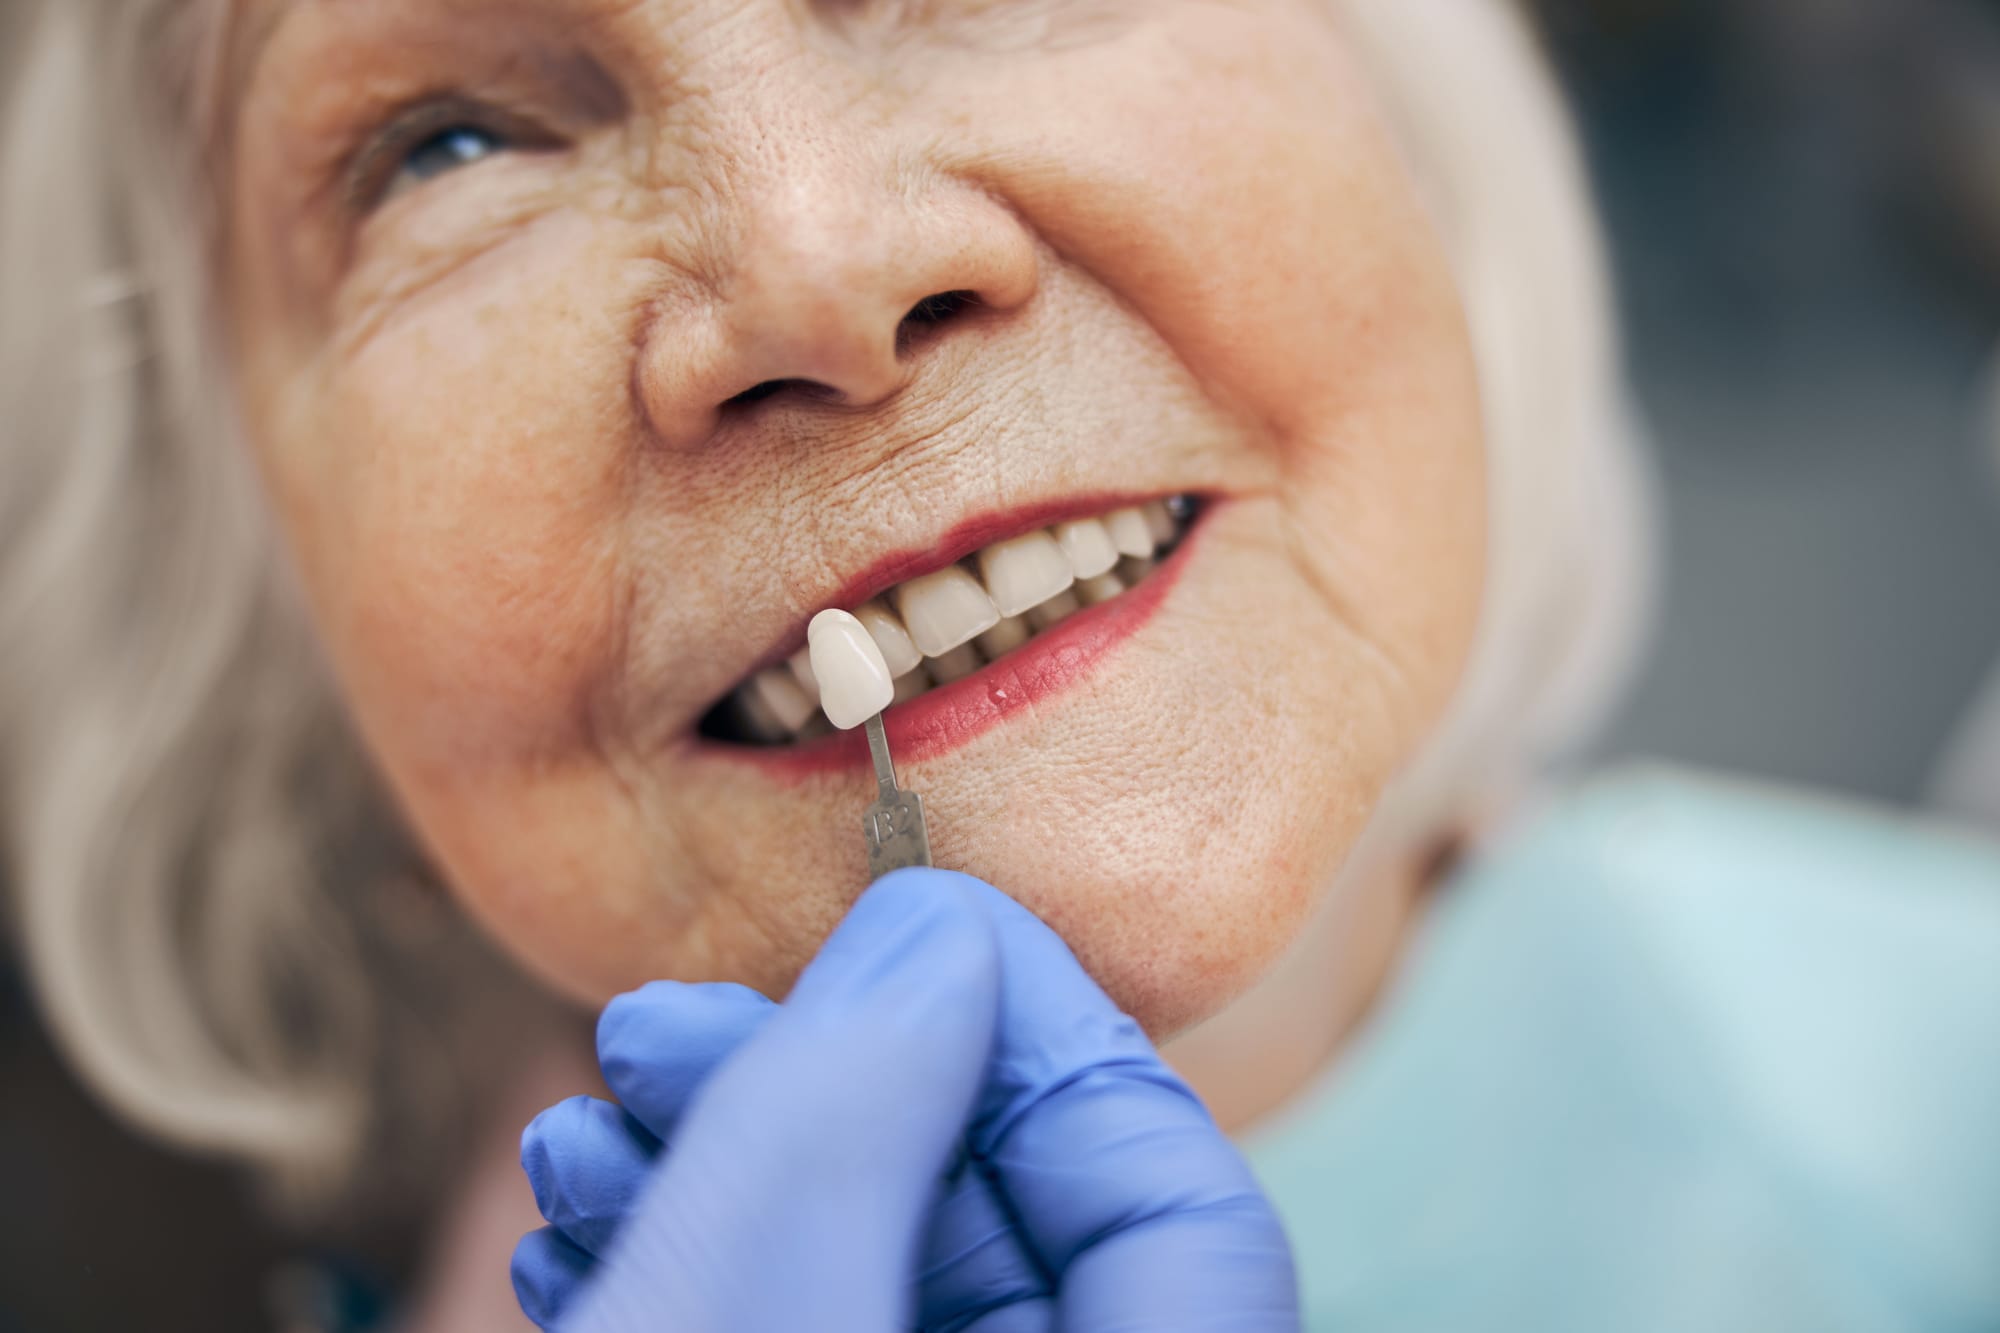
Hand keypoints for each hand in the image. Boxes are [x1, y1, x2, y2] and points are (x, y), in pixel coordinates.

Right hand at [510, 867, 1297, 1331]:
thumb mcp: (752, 1312)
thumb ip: (852, 1115)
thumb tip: (931, 938)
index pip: (1183, 1210)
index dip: (1051, 1034)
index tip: (904, 915)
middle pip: (1008, 1225)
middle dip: (831, 1093)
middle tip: (662, 1023)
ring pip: (884, 1273)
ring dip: (729, 1168)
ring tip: (582, 1119)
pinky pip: (804, 1324)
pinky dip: (701, 1257)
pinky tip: (575, 1220)